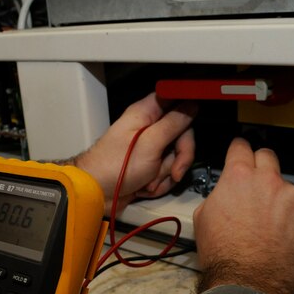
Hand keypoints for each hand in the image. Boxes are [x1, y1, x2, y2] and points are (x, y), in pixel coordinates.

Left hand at [72, 93, 196, 213]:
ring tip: (147, 181)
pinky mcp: (148, 167)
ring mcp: (149, 149)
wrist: (97, 194)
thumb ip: (173, 123)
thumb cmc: (116, 166)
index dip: (187, 108)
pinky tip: (144, 188)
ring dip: (165, 174)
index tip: (196, 120)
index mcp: (145, 114)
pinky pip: (166, 173)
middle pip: (181, 134)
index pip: (173, 99)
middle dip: (179, 157)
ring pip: (175, 157)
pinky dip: (158, 184)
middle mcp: (148, 129)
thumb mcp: (150, 143)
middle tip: (174, 171)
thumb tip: (192, 106)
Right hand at [192, 138, 293, 293]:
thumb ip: (219, 195)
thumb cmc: (224, 255)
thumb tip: (226, 194)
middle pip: (268, 156)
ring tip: (270, 225)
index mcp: (238, 177)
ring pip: (286, 188)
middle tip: (257, 184)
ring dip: (279, 199)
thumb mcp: (203, 217)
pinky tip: (284, 236)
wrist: (249, 283)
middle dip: (261, 166)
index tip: (241, 152)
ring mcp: (293, 197)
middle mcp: (268, 181)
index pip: (240, 147)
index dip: (239, 150)